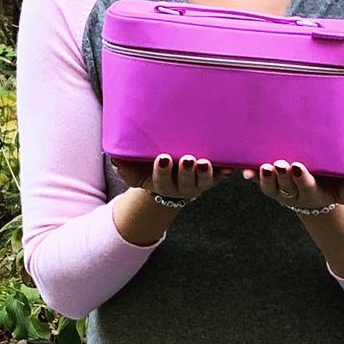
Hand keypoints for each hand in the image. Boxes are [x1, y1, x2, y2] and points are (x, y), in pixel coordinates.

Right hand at [111, 153, 226, 202]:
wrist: (169, 168)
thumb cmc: (148, 165)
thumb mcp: (134, 168)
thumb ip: (123, 164)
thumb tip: (113, 158)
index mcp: (162, 184)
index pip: (161, 180)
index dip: (162, 171)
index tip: (162, 158)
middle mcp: (182, 186)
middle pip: (185, 183)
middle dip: (186, 172)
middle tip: (186, 158)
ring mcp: (199, 182)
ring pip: (204, 181)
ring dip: (206, 173)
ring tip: (204, 161)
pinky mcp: (213, 176)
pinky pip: (221, 177)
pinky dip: (225, 172)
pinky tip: (230, 167)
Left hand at [245, 159, 343, 210]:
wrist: (317, 193)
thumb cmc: (333, 185)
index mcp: (313, 194)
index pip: (307, 188)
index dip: (302, 179)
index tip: (298, 167)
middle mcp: (294, 194)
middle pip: (286, 187)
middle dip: (282, 176)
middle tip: (280, 164)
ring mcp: (280, 190)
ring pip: (271, 188)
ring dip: (265, 178)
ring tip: (264, 167)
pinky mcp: (270, 184)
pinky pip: (259, 182)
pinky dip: (252, 177)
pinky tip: (245, 171)